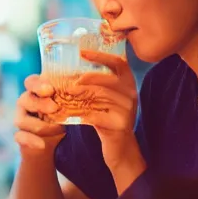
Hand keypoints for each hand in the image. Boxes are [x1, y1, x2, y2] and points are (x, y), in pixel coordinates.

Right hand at [14, 75, 65, 155]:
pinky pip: (20, 137)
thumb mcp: (66, 107)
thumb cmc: (59, 118)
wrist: (49, 142)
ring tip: (59, 129)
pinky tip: (42, 144)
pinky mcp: (20, 136)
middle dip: (40, 104)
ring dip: (40, 125)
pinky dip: (31, 140)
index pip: (31, 82)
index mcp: (36, 91)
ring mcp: (21, 119)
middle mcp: (25, 103)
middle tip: (55, 108)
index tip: (50, 89)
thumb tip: (82, 90)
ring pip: (21, 120)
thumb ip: (69, 98)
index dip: (37, 85)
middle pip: (25, 99)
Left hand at [68, 50, 142, 173]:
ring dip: (81, 94)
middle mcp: (131, 94)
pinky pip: (98, 115)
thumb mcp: (102, 98)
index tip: (82, 52)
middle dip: (86, 78)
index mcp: (127, 83)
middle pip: (107, 80)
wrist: (119, 146)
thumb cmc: (105, 117)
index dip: (101, 56)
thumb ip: (93, 84)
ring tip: (67, 94)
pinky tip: (70, 113)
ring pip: (102, 96)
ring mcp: (128, 110)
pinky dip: (82, 113)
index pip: (118, 63)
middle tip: (69, 83)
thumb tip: (68, 70)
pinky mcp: (120, 124)